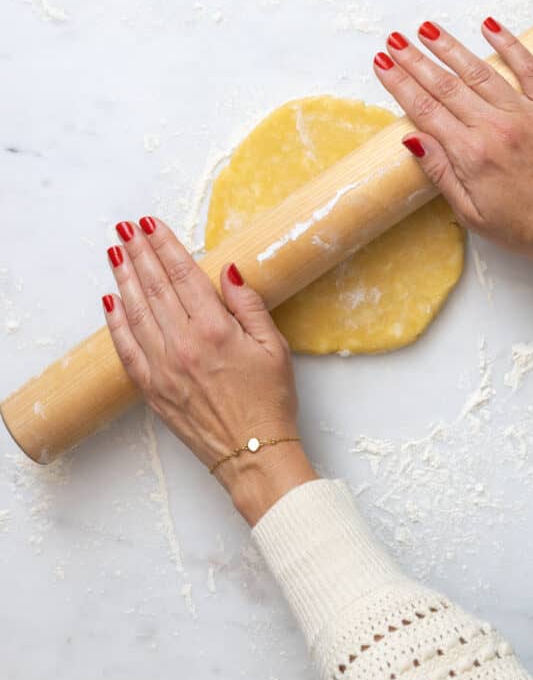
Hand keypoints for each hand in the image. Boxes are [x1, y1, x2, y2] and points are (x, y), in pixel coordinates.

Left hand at [102, 218, 315, 525]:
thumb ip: (249, 305)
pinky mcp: (152, 389)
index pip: (183, 275)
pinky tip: (111, 303)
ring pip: (137, 312)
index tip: (150, 225)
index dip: (164, 245)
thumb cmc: (270, 401)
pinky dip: (116, 324)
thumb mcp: (275, 346)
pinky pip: (127, 349)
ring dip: (124, 279)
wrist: (253, 455)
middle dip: (139, 253)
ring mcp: (163, 368)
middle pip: (155, 287)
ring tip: (115, 254)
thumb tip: (228, 271)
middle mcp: (183, 344)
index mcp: (215, 329)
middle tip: (125, 229)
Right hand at [374, 19, 532, 278]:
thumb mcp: (469, 213)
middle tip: (394, 40)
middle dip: (416, 60)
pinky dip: (509, 44)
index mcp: (472, 155)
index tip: (382, 64)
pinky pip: (529, 67)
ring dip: (450, 47)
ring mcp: (526, 114)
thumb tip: (412, 138)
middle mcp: (496, 128)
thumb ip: (440, 172)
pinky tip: (488, 26)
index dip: (400, 84)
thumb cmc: (522, 227)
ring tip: (427, 29)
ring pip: (480, 72)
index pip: (425, 109)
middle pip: (446, 86)